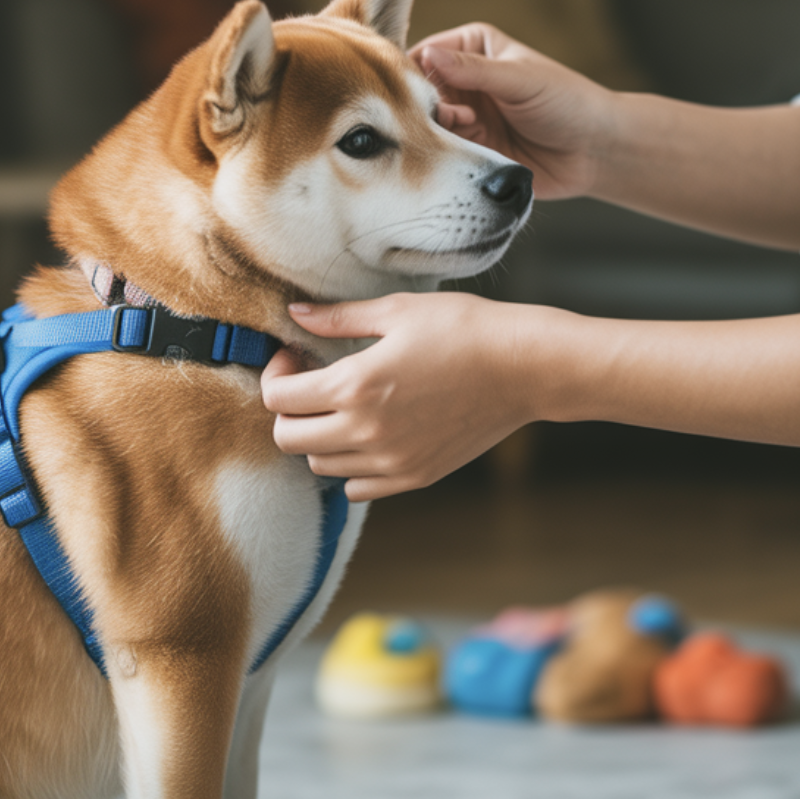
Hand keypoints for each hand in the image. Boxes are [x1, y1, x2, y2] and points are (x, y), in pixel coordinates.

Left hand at [261, 293, 542, 501]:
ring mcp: (391, 461)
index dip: (276, 373)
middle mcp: (366, 432)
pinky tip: (366, 433)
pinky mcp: (414, 476)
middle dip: (288, 409)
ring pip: (319, 465)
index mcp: (355, 386)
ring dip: (317, 436)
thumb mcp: (396, 311)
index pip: (278, 398)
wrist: (523, 368)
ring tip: (341, 405)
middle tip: (309, 381)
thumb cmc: (463, 329)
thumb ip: (338, 318)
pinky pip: (357, 487)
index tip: (294, 356)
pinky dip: (349, 465)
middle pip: (288, 439)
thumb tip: (296, 315)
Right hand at [412, 22, 613, 199]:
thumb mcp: (520, 79)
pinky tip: (462, 151)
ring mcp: (465, 116)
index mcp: (472, 46)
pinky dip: (443, 152)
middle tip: (442, 113)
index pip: (425, 54)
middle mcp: (463, 80)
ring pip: (428, 122)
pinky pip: (442, 150)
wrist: (596, 151)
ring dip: (435, 128)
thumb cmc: (567, 102)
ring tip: (462, 126)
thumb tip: (428, 55)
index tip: (411, 89)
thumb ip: (473, 69)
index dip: (411, 71)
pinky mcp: (470, 149)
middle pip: (419, 91)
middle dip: (421, 104)